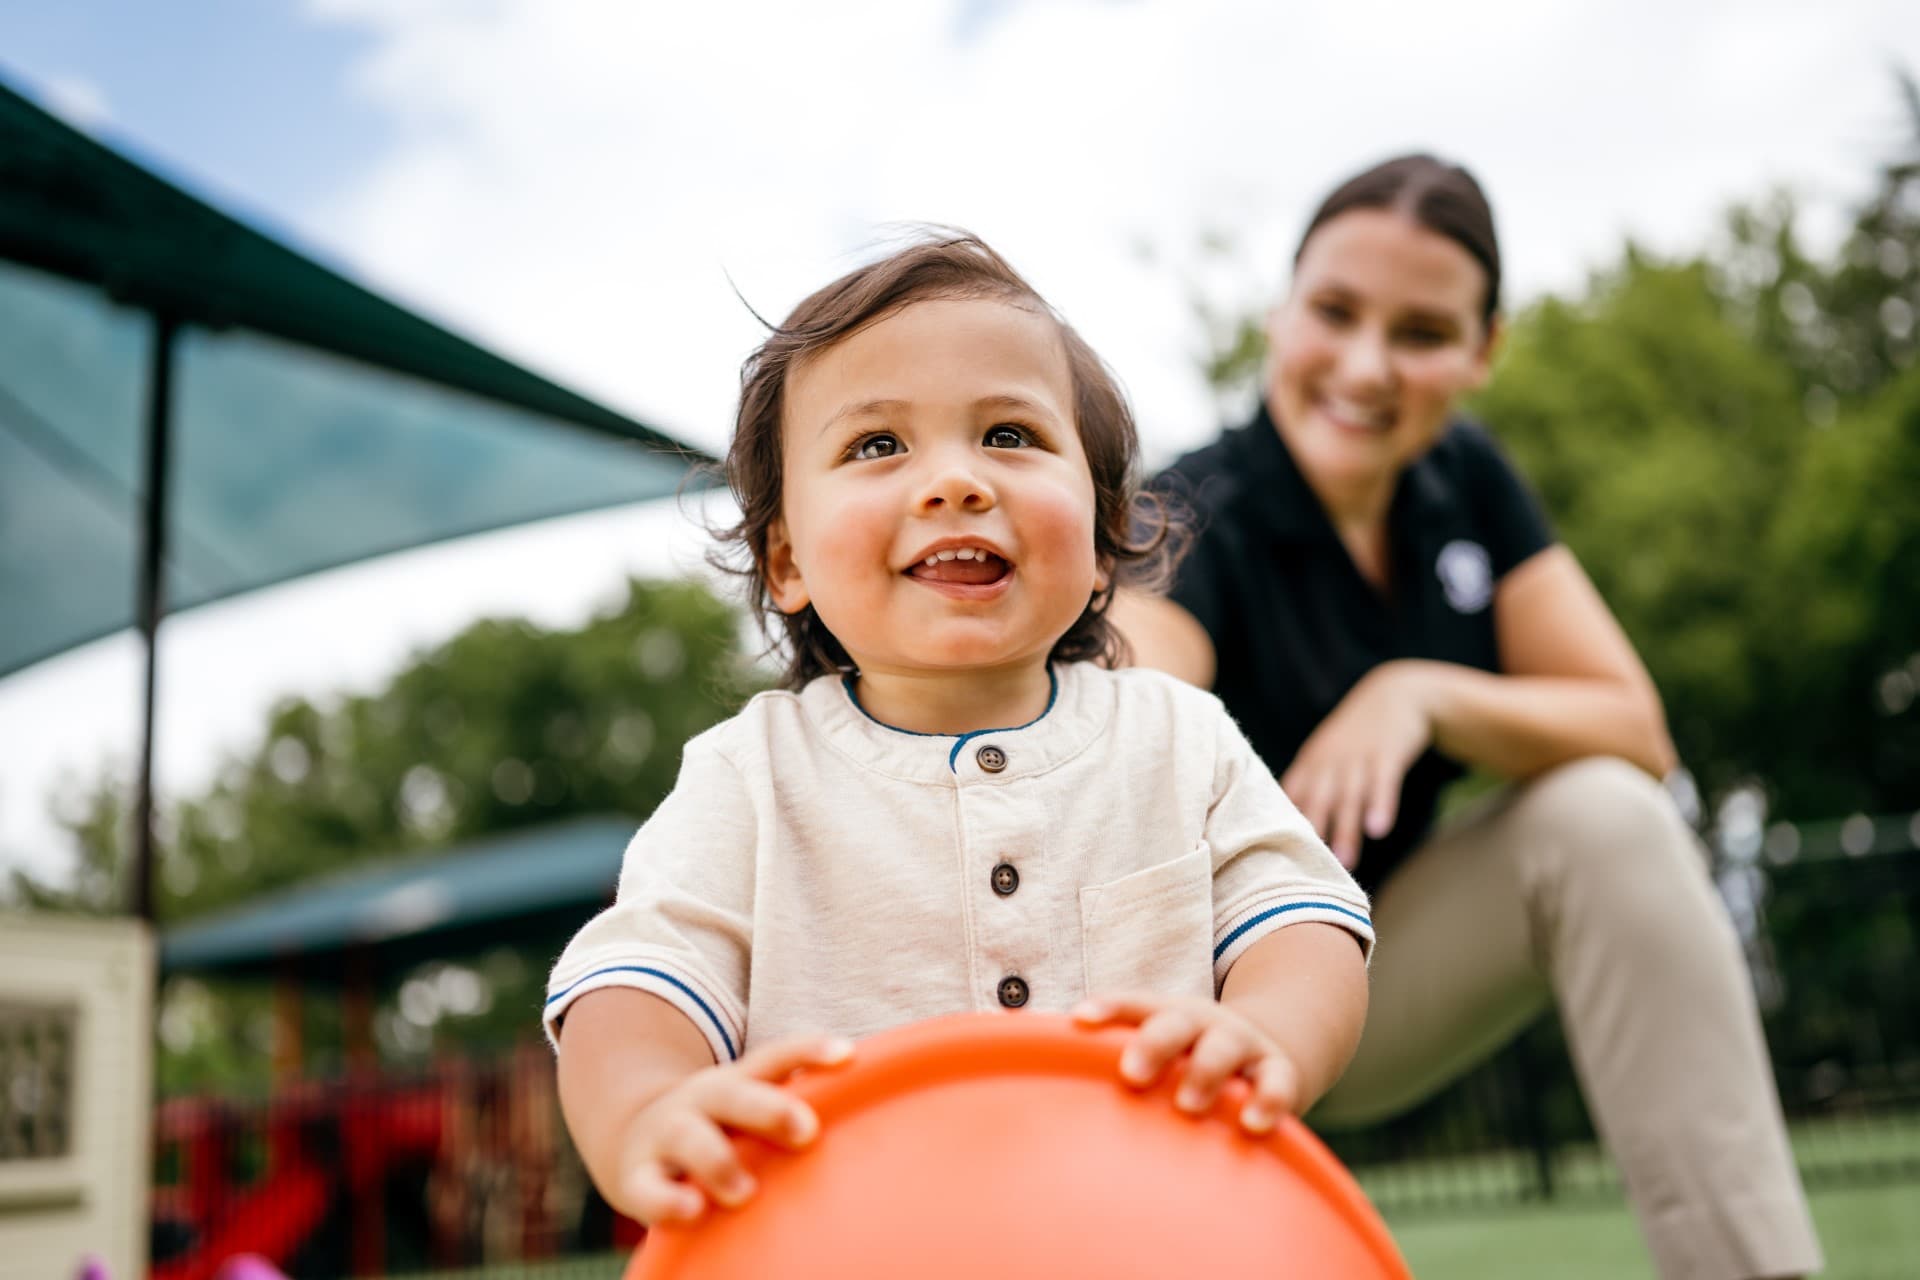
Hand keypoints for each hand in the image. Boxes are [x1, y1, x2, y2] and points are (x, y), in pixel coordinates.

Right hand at [613, 1035, 853, 1224]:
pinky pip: (650, 1190)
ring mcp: (669, 1137)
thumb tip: (883, 1128)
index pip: (775, 1058)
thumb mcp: (748, 1109)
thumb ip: (793, 1114)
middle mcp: (704, 1102)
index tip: (848, 1054)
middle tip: (807, 1131)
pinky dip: (668, 1201)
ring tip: (743, 1192)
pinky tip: (691, 1212)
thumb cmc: (720, 1129)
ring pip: (692, 1139)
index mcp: (737, 1082)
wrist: (631, 1137)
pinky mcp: (638, 1178)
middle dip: (770, 1110)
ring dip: (718, 1162)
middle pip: (735, 1095)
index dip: (809, 1051)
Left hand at [1072, 994, 1300, 1133]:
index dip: (1108, 1008)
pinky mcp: (1278, 1071)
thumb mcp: (1158, 1050)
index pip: (1133, 1004)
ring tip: (1188, 1105)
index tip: (1079, 1020)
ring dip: (1205, 1072)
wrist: (1268, 1050)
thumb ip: (1114, 1064)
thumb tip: (1041, 1083)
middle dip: (1154, 1043)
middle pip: (1176, 1021)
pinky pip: (1277, 1082)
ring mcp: (1241, 1044)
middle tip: (1131, 1073)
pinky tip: (1253, 1124)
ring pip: (1224, 1047)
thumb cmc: (1189, 1060)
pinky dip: (1268, 1100)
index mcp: (1166, 1015)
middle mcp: (1202, 1023)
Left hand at [1281, 660, 1433, 867]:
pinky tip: (1378, 829)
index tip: (1275, 855)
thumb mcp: (1328, 754)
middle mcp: (1330, 760)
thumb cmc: (1357, 735)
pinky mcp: (1388, 752)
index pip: (1291, 795)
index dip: (1282, 822)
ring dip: (1346, 829)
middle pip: (1317, 799)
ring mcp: (1359, 755)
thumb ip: (1310, 787)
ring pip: (1349, 795)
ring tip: (1344, 862)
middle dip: (1311, 833)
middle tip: (1306, 870)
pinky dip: (1381, 804)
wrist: (1397, 692)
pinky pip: (1383, 781)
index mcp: (1312, 762)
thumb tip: (1287, 825)